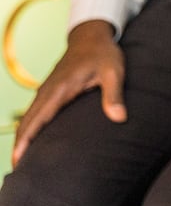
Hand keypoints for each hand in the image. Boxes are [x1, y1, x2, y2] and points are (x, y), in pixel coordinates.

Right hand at [13, 19, 125, 163]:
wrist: (91, 35)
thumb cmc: (103, 53)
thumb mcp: (113, 72)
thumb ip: (113, 95)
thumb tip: (119, 118)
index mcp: (60, 88)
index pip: (38, 118)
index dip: (26, 140)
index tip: (17, 159)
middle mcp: (48, 91)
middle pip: (27, 122)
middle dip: (20, 145)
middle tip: (16, 170)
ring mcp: (46, 90)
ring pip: (29, 118)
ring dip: (22, 138)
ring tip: (20, 162)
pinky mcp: (49, 91)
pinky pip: (35, 112)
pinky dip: (29, 128)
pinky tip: (31, 141)